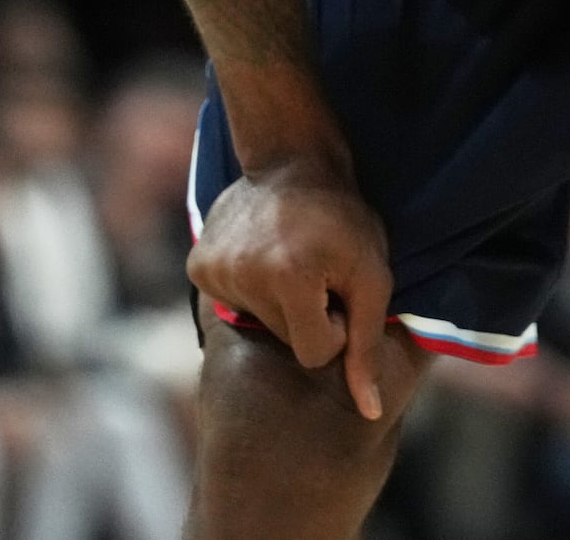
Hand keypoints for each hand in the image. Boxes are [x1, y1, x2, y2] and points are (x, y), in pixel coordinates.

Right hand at [189, 155, 395, 419]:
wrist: (292, 159)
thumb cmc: (344, 219)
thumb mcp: (373, 277)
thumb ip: (366, 345)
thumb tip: (368, 411)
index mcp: (289, 278)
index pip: (316, 353)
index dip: (337, 326)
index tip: (340, 288)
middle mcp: (242, 276)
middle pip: (285, 339)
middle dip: (307, 315)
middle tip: (318, 271)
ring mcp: (212, 270)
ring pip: (259, 324)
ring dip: (280, 302)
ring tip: (293, 259)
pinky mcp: (196, 265)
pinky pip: (232, 304)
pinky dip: (251, 289)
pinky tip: (263, 256)